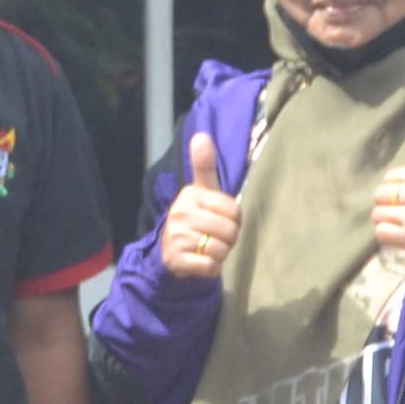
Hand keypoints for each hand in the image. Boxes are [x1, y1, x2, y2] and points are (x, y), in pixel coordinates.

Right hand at [158, 129, 242, 284]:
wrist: (170, 252)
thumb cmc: (195, 218)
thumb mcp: (201, 191)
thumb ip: (204, 165)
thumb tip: (201, 135)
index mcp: (190, 194)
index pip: (234, 211)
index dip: (234, 220)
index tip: (220, 220)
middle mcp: (180, 213)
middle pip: (230, 231)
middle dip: (228, 239)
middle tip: (214, 237)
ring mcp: (176, 237)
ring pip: (221, 250)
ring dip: (220, 254)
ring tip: (207, 249)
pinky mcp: (176, 260)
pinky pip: (210, 266)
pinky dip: (211, 268)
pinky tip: (202, 262)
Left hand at [372, 108, 404, 265]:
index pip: (392, 177)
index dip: (396, 186)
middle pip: (382, 194)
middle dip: (389, 202)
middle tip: (404, 210)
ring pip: (379, 213)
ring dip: (387, 219)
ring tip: (403, 223)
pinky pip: (381, 232)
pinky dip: (387, 235)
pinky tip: (402, 235)